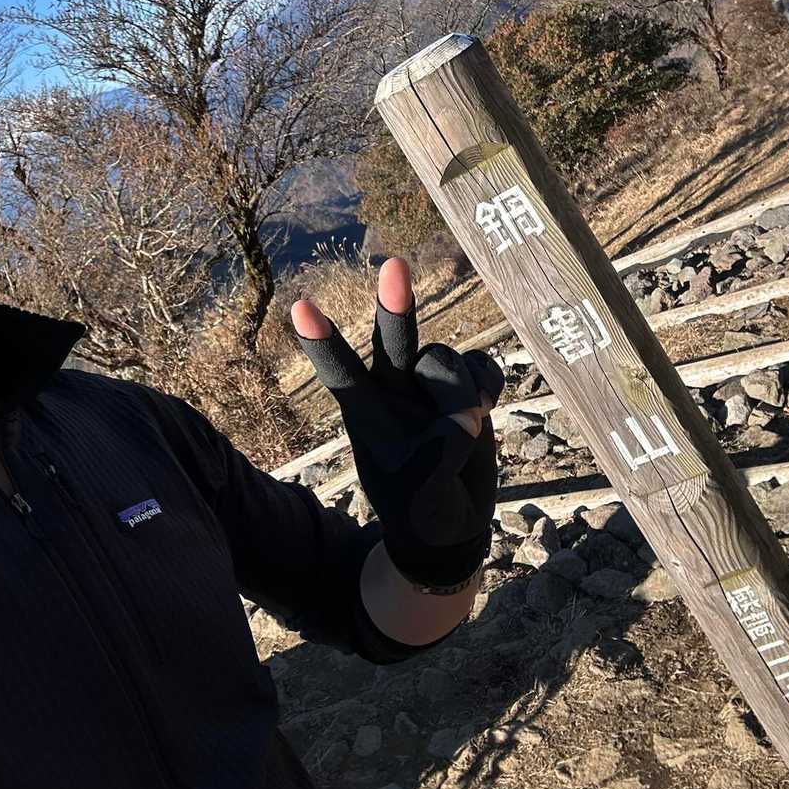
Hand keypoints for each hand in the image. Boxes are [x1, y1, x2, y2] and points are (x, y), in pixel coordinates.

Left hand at [291, 256, 504, 588]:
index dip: (324, 343)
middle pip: (396, 342)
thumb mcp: (423, 496)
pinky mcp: (465, 385)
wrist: (448, 523)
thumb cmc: (423, 512)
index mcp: (368, 417)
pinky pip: (481, 364)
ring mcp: (429, 384)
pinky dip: (488, 384)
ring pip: (449, 361)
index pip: (342, 373)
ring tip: (463, 433)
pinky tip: (486, 406)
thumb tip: (467, 417)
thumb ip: (441, 455)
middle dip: (395, 304)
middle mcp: (394, 390)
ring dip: (462, 395)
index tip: (300, 307)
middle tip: (394, 265)